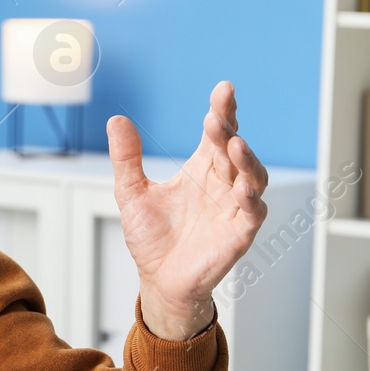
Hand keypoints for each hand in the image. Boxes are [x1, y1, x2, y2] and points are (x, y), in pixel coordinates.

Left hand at [109, 81, 268, 340]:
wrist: (159, 280)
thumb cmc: (153, 237)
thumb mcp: (132, 192)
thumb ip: (127, 158)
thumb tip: (117, 119)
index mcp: (202, 168)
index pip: (217, 133)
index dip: (223, 111)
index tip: (223, 90)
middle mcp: (223, 183)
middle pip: (233, 150)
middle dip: (229, 131)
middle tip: (218, 117)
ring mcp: (234, 208)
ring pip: (253, 177)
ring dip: (247, 161)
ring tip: (235, 144)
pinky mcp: (239, 234)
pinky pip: (252, 214)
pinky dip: (251, 201)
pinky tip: (244, 190)